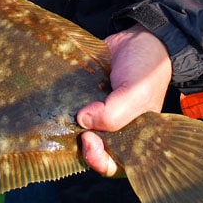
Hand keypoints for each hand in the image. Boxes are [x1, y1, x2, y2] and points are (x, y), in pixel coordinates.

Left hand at [77, 25, 171, 175]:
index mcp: (133, 138)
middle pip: (90, 150)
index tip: (88, 139)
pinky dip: (62, 106)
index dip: (97, 159)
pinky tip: (56, 100)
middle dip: (79, 143)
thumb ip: (113, 114)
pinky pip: (70, 108)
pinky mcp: (84, 97)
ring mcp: (97, 114)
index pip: (112, 165)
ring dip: (66, 126)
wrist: (140, 37)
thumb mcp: (137, 93)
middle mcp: (113, 130)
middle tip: (77, 124)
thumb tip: (82, 120)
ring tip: (62, 113)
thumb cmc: (146, 69)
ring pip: (76, 130)